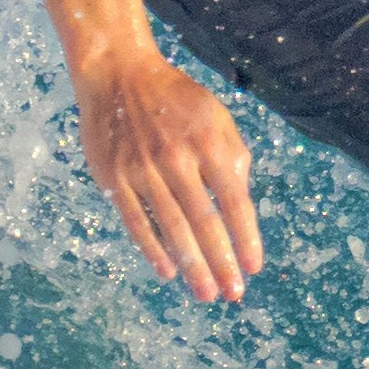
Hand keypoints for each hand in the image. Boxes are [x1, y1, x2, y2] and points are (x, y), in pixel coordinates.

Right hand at [77, 52, 262, 299]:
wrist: (118, 73)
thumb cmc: (176, 99)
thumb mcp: (216, 117)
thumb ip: (233, 157)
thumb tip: (242, 202)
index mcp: (209, 143)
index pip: (235, 201)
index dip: (246, 238)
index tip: (254, 267)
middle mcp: (177, 159)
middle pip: (205, 222)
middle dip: (221, 263)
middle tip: (232, 294)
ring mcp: (143, 170)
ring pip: (172, 229)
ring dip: (191, 266)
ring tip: (206, 293)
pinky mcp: (115, 178)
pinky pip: (137, 222)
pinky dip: (153, 250)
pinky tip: (167, 273)